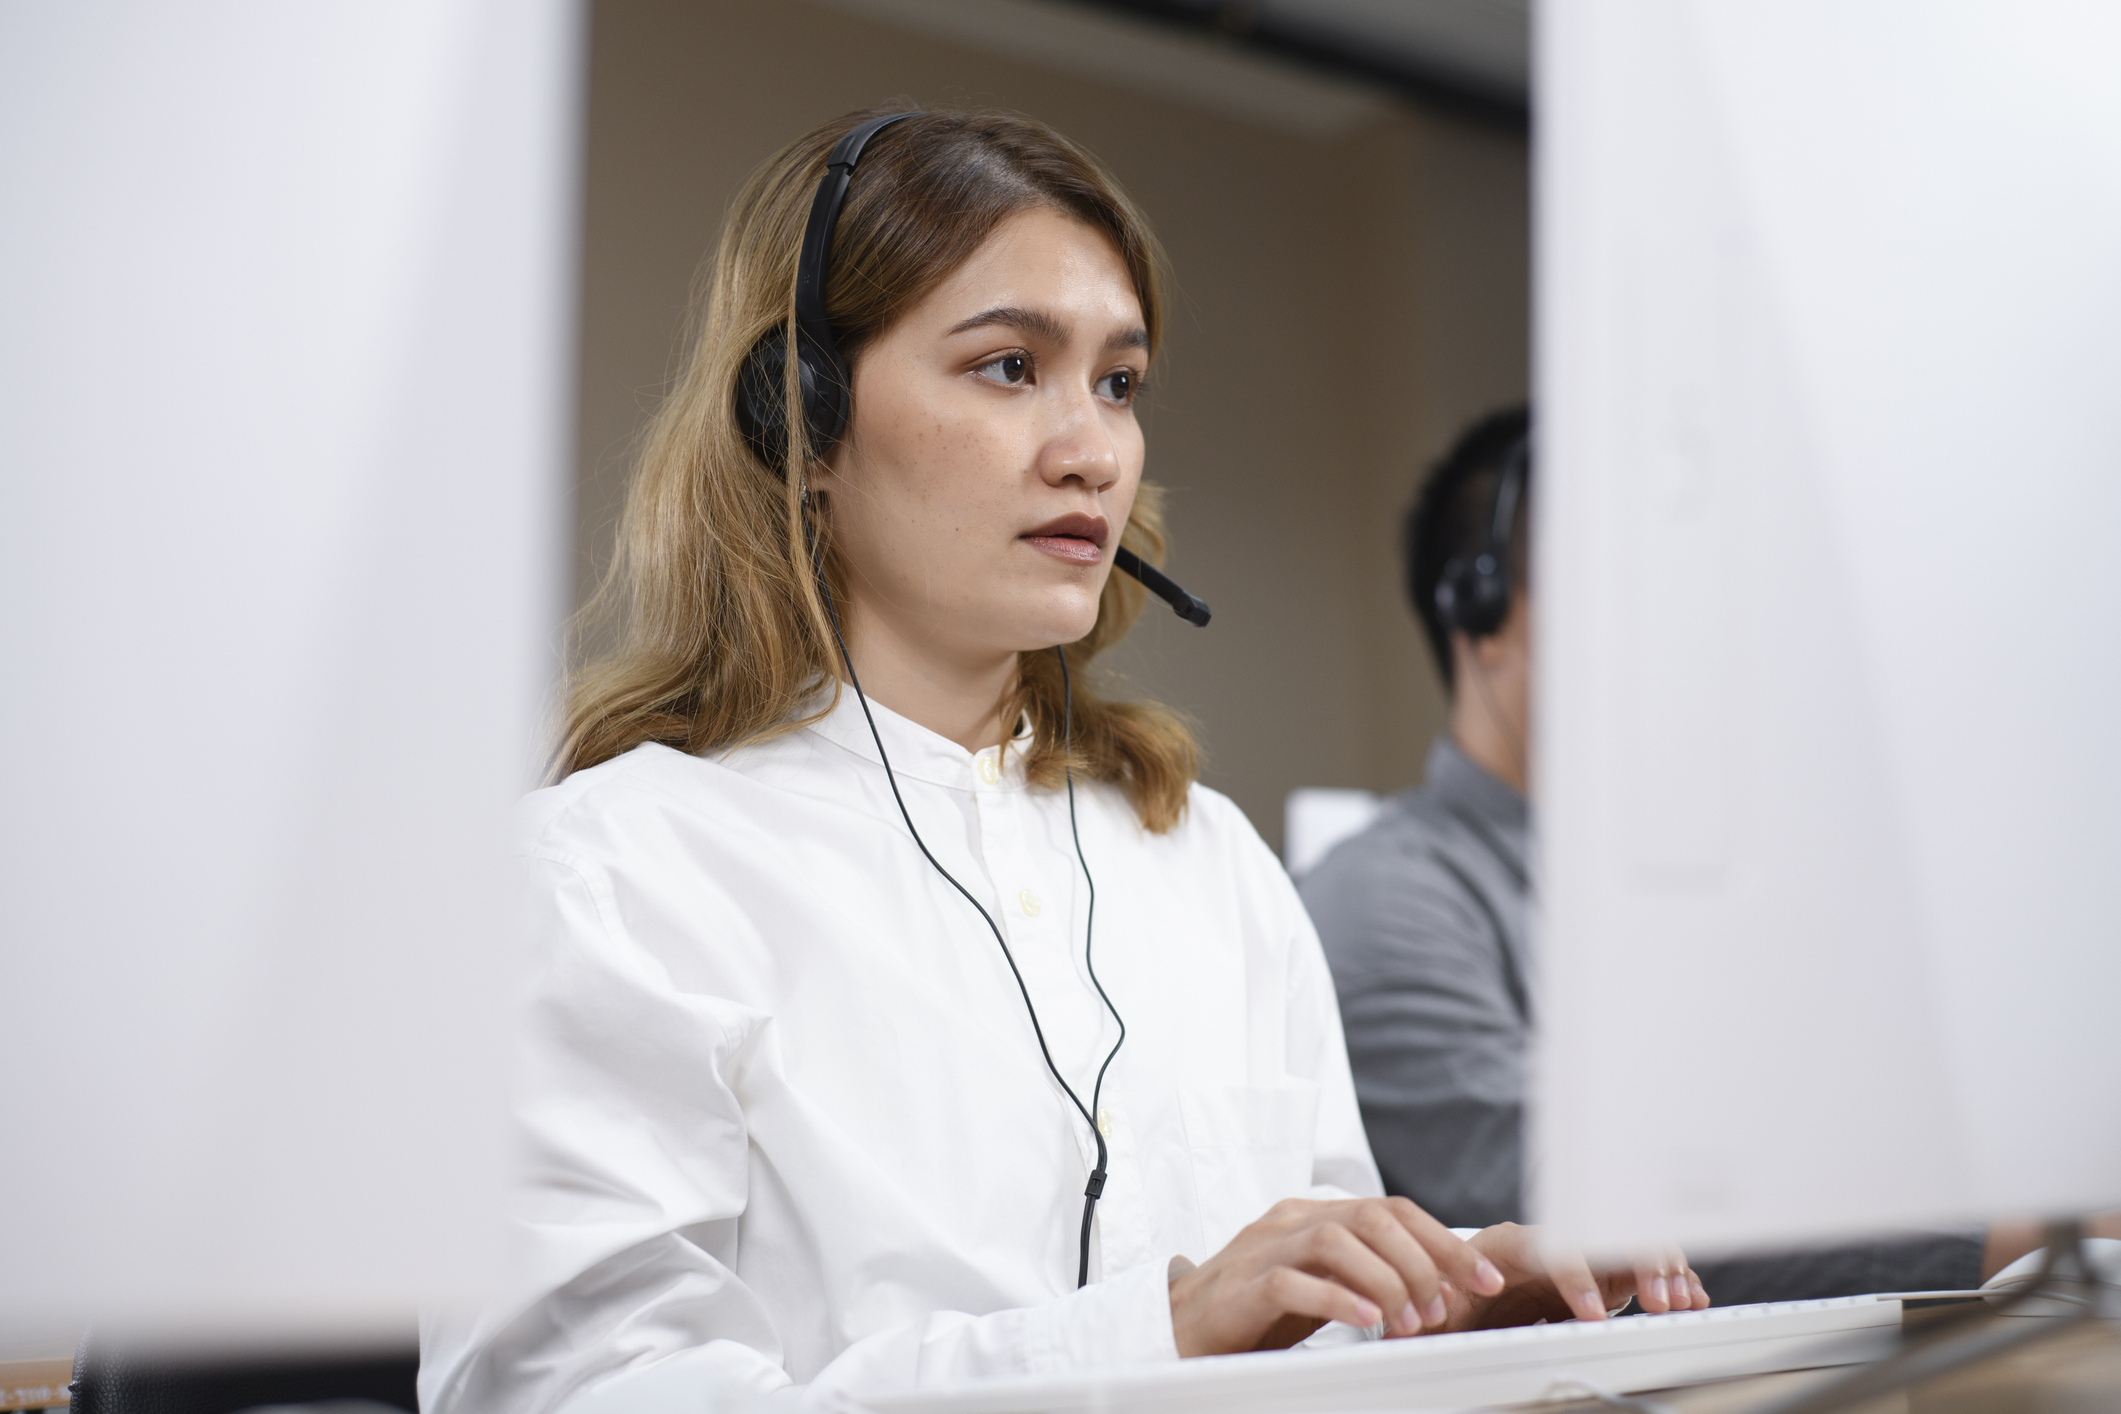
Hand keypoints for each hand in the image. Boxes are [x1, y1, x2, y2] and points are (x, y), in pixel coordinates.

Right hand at [1167, 1195, 1507, 1355]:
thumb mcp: (1320, 1284)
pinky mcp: (1243, 1287)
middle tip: (1443, 1310)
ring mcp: (1264, 1249)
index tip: (1483, 1280)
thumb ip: (1364, 1274)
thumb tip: (1436, 1286)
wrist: (1180, 1329)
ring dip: (1388, 1283)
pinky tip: (1367, 1323)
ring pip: (1339, 1240)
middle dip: (1424, 1263)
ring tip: (1409, 1324)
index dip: (1445, 1243)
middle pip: (1374, 1217)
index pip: (1393, 1210)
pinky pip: (1296, 1281)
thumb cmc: (1254, 1311)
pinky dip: (1339, 1300)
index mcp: (1314, 1215)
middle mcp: (1291, 1220)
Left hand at [1433, 1223, 1710, 1330]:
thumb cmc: (1456, 1289)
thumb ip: (1440, 1310)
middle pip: (1606, 1235)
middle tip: (1657, 1303)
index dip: (1576, 1277)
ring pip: (1632, 1245)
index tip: (1590, 1313)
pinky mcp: (1606, 1272)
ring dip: (1660, 1269)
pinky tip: (1689, 1298)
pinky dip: (1671, 1279)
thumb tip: (1428, 1315)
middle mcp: (1556, 1242)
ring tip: (1676, 1301)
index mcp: (1513, 1244)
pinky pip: (1645, 1267)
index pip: (1553, 1248)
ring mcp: (1585, 1254)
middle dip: (1637, 1264)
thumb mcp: (1443, 1302)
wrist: (1467, 1284)